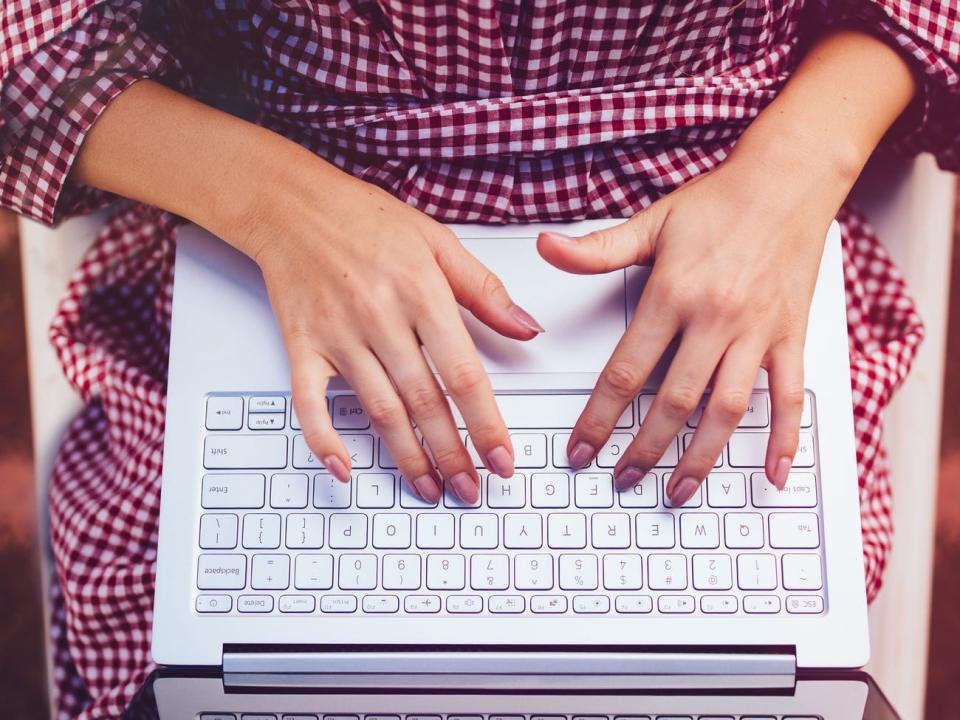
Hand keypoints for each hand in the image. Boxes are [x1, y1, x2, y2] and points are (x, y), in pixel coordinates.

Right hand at [246, 171, 542, 503]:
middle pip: (424, 403)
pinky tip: (344, 469)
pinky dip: (324, 439)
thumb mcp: (438, 242)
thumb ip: (484, 290)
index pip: (463, 374)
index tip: (502, 459)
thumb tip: (526, 328)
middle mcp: (380, 318)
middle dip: (452, 455)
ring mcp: (338, 336)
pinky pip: (310, 402)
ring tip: (428, 489)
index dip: (486, 424)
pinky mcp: (302, 346)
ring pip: (379, 410)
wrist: (292, 205)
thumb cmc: (365, 219)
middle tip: (471, 490)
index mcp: (421, 293)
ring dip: (407, 457)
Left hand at [537, 159, 830, 505]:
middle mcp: (716, 319)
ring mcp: (756, 332)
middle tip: (622, 479)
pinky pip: (790, 396)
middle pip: (673, 402)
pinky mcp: (790, 337)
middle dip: (644, 450)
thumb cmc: (720, 201)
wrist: (788, 180)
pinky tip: (772, 473)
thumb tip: (546, 247)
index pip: (627, 371)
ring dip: (700, 458)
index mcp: (673, 294)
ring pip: (726, 410)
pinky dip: (783, 439)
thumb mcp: (652, 221)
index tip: (582, 449)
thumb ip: (597, 249)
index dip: (600, 417)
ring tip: (676, 490)